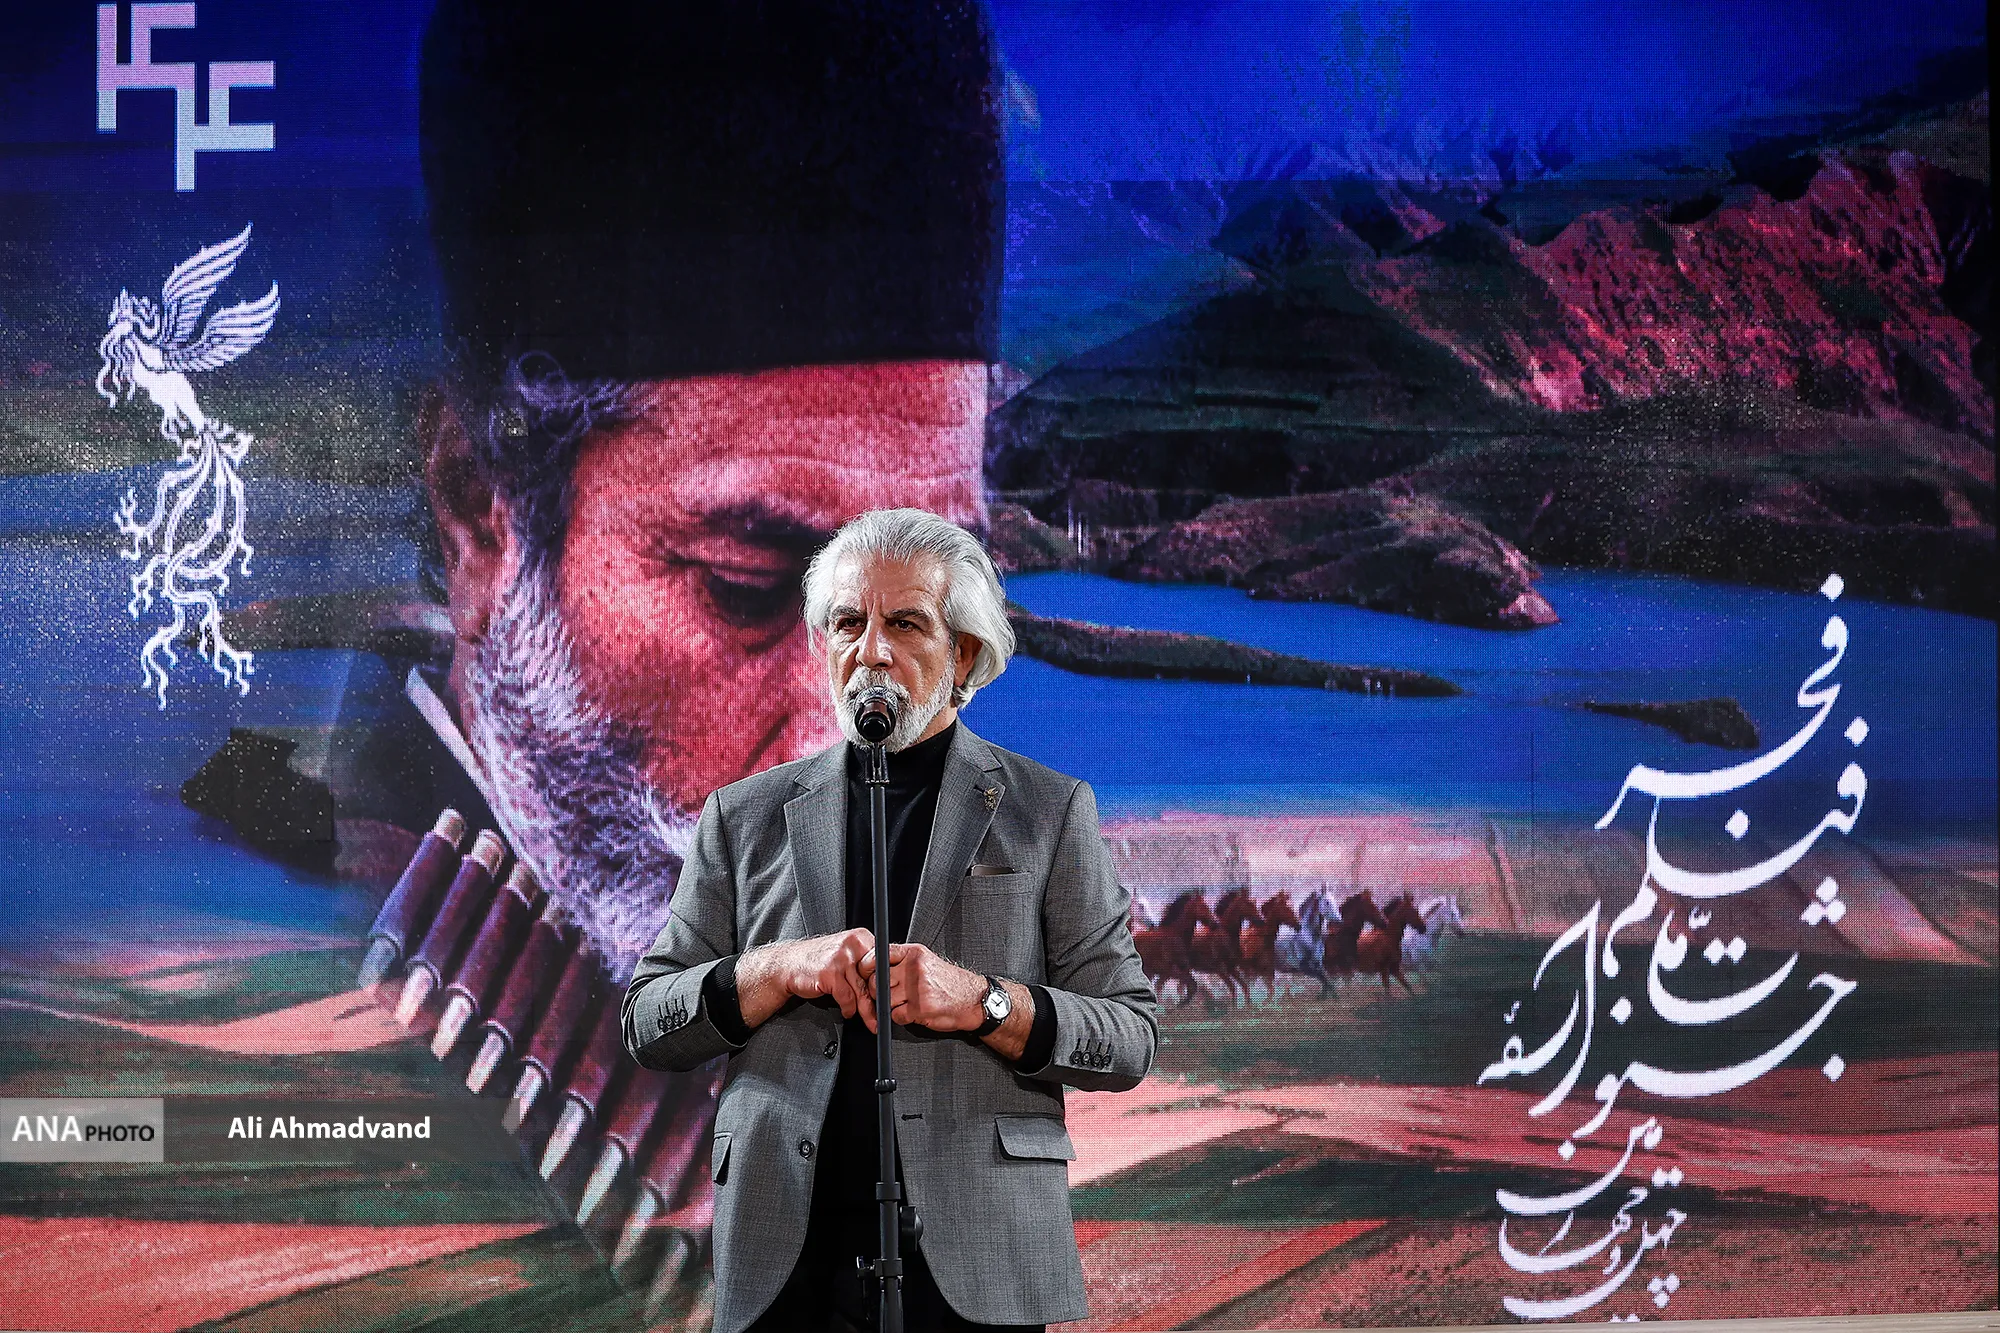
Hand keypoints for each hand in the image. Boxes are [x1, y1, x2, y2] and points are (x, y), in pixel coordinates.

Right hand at [765, 929, 877, 1027]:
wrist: (787, 964)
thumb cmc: (817, 961)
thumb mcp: (845, 955)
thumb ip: (864, 965)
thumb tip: (885, 986)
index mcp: (860, 938)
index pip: (883, 961)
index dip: (887, 982)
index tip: (890, 998)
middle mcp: (852, 945)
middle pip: (873, 977)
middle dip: (878, 1000)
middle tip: (883, 1014)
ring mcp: (840, 958)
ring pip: (861, 990)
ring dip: (865, 1010)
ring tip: (868, 1019)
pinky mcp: (829, 973)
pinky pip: (846, 997)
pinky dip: (848, 1008)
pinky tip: (846, 1011)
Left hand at [860, 942, 985, 1031]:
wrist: (974, 999)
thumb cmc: (949, 982)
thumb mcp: (927, 961)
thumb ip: (903, 961)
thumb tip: (876, 966)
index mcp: (915, 954)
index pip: (880, 954)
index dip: (867, 965)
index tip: (865, 973)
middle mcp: (915, 969)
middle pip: (878, 980)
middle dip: (878, 991)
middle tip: (886, 994)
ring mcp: (917, 989)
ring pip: (885, 1000)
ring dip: (891, 1005)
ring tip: (906, 1003)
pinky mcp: (919, 1009)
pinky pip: (896, 1016)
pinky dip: (901, 1018)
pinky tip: (913, 1012)